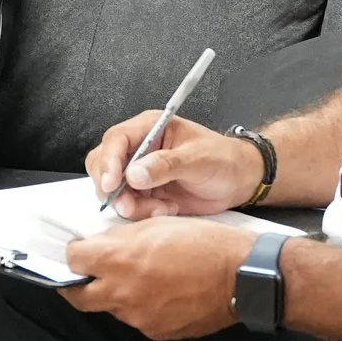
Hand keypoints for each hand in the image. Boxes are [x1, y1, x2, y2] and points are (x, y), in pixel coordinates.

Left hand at [62, 218, 257, 340]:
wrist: (241, 276)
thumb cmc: (204, 243)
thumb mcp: (157, 224)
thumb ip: (122, 237)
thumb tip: (101, 244)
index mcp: (119, 260)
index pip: (73, 260)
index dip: (75, 253)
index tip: (80, 250)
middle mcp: (122, 293)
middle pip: (78, 297)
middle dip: (75, 286)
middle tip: (83, 275)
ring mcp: (138, 317)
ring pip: (111, 307)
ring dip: (115, 294)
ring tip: (139, 279)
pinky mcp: (156, 332)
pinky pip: (138, 319)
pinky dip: (141, 307)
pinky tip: (161, 293)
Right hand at [85, 113, 264, 219]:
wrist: (238, 180)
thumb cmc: (223, 159)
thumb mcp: (198, 159)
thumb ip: (166, 165)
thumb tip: (134, 174)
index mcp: (149, 128)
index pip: (116, 140)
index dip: (109, 162)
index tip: (113, 185)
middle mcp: (138, 148)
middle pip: (103, 165)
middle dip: (113, 189)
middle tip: (131, 205)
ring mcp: (139, 171)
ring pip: (113, 190)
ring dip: (131, 205)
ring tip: (162, 208)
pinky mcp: (144, 192)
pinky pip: (128, 205)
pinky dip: (142, 212)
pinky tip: (167, 209)